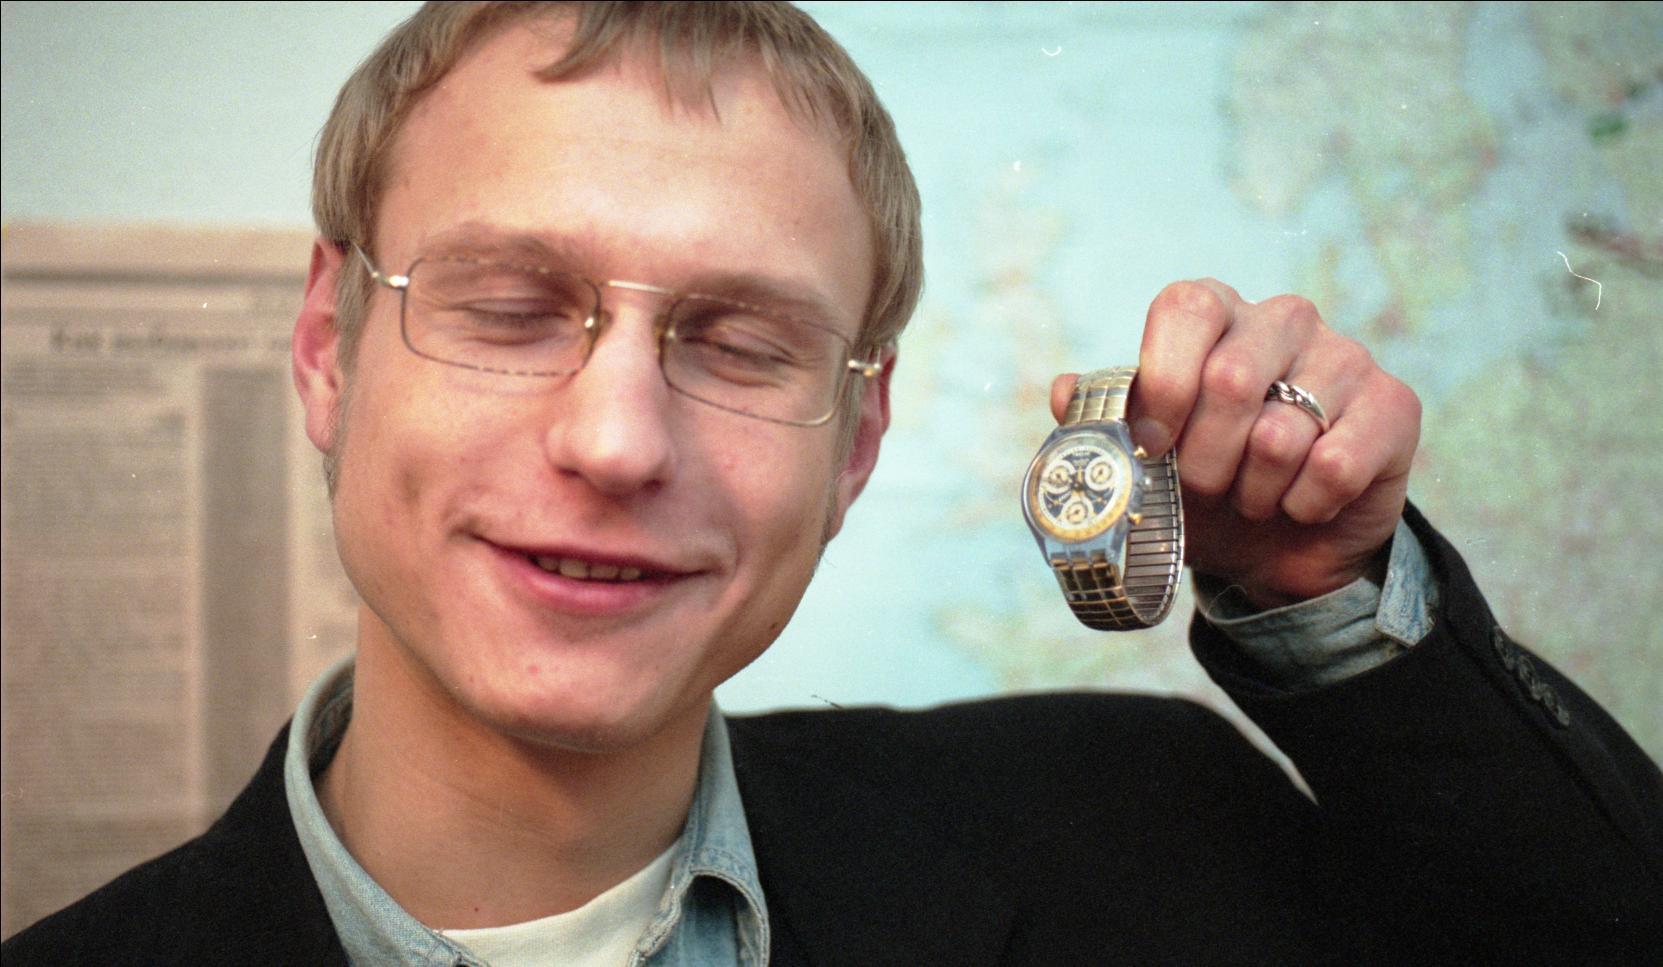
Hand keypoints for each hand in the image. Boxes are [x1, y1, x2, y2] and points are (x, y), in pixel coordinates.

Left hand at [1051, 280, 1420, 608]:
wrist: (1279, 550)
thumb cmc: (1202, 490)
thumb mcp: (1140, 465)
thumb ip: (1099, 424)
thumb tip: (1063, 389)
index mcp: (1215, 315)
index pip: (1185, 308)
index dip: (1163, 383)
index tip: (1151, 446)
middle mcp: (1283, 319)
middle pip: (1229, 377)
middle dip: (1203, 458)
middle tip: (1205, 488)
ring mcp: (1344, 357)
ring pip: (1281, 432)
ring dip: (1254, 491)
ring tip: (1254, 498)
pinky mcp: (1393, 406)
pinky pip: (1334, 464)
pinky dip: (1305, 504)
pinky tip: (1304, 505)